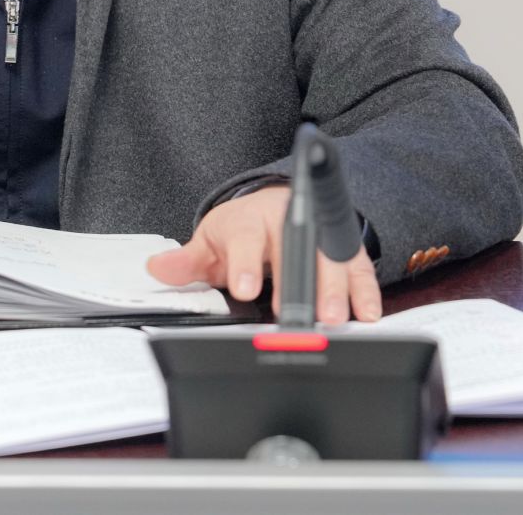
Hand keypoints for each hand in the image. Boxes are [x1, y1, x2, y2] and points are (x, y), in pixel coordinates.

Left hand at [144, 185, 381, 322]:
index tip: (244, 288)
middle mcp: (287, 221)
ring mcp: (318, 232)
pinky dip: (363, 290)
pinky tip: (366, 313)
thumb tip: (156, 269)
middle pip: (295, 250)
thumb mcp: (210, 241)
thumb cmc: (242, 229)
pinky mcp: (343, 246)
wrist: (273, 204)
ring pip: (330, 257)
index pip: (246, 239)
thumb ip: (187, 261)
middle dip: (298, 284)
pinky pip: (357, 266)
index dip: (245, 264)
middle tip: (299, 316)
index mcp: (249, 221)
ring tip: (334, 318)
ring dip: (334, 289)